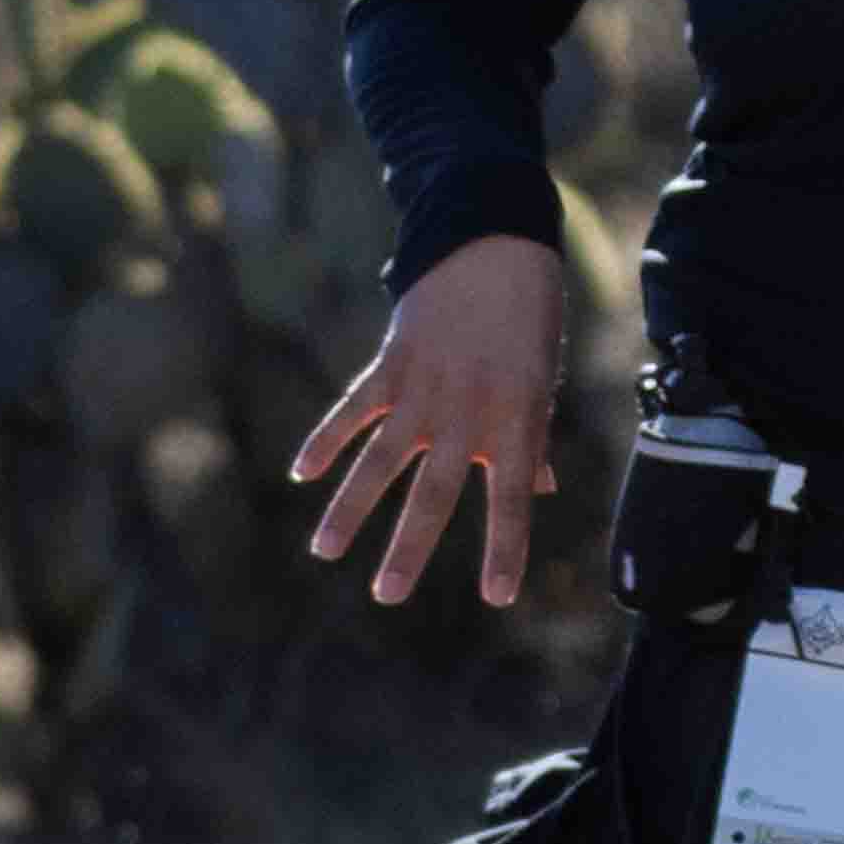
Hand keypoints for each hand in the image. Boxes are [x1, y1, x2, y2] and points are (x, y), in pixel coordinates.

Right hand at [291, 231, 566, 607]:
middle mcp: (467, 413)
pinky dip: (325, 440)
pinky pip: (353, 411)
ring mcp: (424, 390)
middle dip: (408, 549)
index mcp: (516, 422)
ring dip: (348, 508)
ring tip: (324, 551)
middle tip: (387, 596)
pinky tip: (301, 473)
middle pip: (433, 494)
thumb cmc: (529, 319)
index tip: (496, 597)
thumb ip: (531, 440)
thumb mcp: (542, 380)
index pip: (512, 503)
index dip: (505, 551)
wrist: (494, 246)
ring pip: (380, 461)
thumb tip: (537, 490)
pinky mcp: (391, 366)